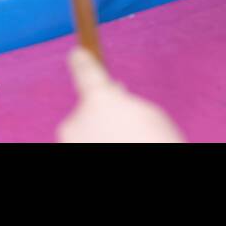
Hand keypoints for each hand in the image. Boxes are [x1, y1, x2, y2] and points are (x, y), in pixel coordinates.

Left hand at [57, 46, 183, 142]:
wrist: (150, 172)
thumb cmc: (154, 142)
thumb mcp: (148, 114)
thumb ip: (124, 102)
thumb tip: (111, 101)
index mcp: (99, 100)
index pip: (87, 73)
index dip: (83, 62)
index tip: (77, 53)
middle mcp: (78, 119)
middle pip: (89, 108)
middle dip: (103, 111)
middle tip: (126, 123)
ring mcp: (72, 141)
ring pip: (86, 132)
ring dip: (101, 134)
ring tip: (128, 141)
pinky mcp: (70, 153)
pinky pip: (84, 144)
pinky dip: (98, 143)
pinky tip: (116, 145)